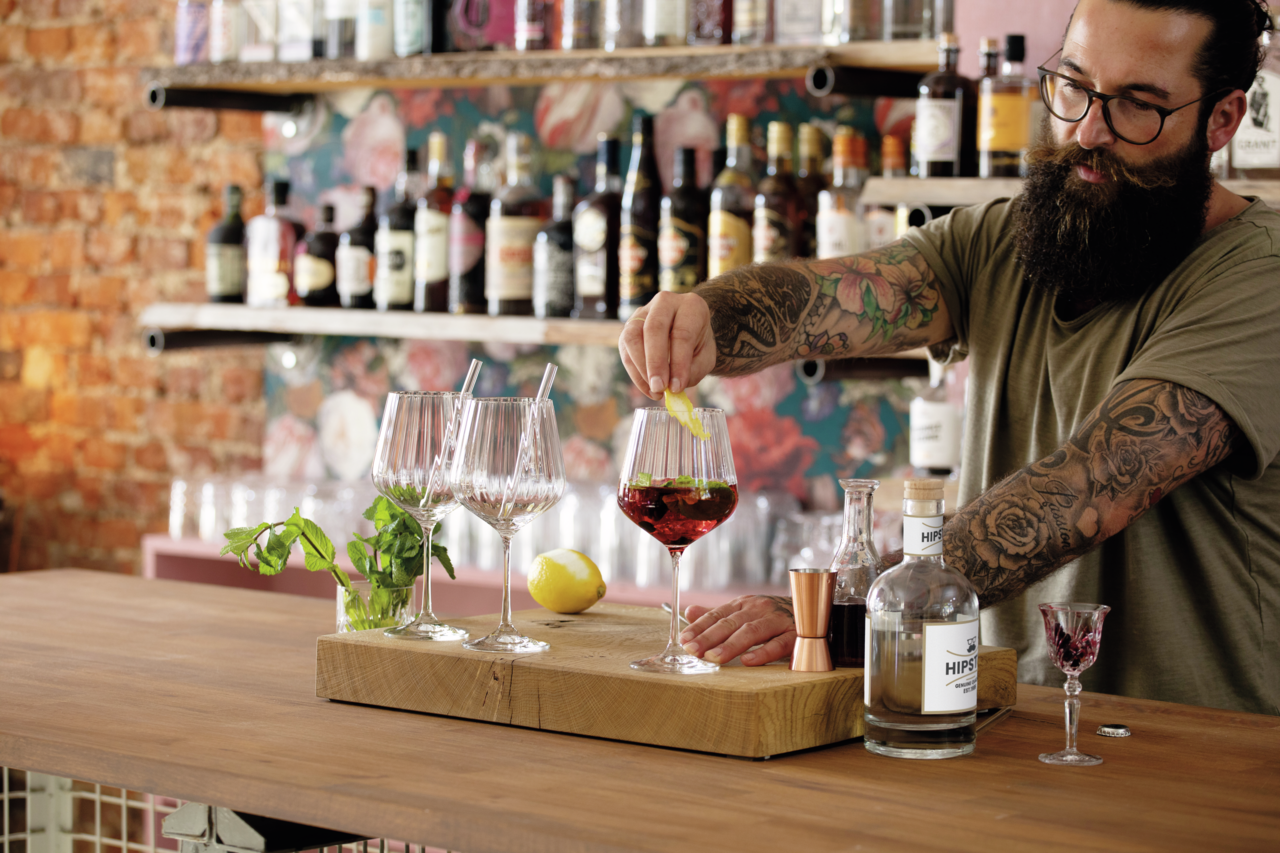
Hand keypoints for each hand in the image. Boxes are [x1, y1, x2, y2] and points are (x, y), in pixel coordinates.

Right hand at [618, 292, 716, 399]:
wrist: (688, 329)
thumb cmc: (698, 344)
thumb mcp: (706, 357)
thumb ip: (693, 370)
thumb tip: (672, 387)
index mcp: (691, 306)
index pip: (682, 333)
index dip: (678, 362)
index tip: (677, 386)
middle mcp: (664, 302)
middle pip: (654, 329)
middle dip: (655, 362)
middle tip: (659, 387)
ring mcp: (642, 312)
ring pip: (632, 337)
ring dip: (641, 368)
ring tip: (654, 390)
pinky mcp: (628, 327)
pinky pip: (625, 350)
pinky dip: (634, 372)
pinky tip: (647, 387)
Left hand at [678, 595, 796, 665]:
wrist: (813, 611)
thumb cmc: (773, 616)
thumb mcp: (744, 612)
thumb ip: (718, 615)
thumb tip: (689, 611)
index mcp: (744, 604)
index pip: (717, 615)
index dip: (699, 628)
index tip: (684, 641)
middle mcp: (759, 609)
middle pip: (730, 623)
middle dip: (710, 637)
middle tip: (694, 650)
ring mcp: (778, 620)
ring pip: (752, 632)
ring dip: (732, 645)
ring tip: (714, 658)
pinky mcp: (795, 634)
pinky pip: (779, 644)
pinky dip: (764, 652)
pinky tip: (749, 661)